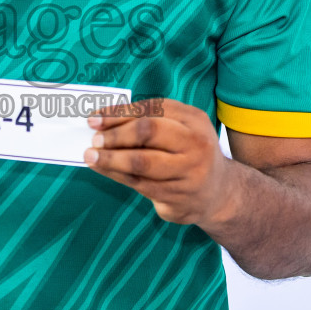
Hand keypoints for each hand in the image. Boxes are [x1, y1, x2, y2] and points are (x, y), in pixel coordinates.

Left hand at [84, 98, 236, 225]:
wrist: (219, 193)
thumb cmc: (190, 152)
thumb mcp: (181, 127)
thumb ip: (150, 119)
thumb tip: (105, 119)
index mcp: (195, 120)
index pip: (152, 110)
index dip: (119, 113)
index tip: (94, 119)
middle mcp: (196, 145)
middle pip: (148, 132)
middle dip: (116, 135)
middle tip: (94, 139)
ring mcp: (189, 174)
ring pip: (141, 163)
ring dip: (110, 159)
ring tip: (91, 156)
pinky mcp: (178, 199)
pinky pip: (140, 185)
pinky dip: (117, 175)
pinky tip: (104, 169)